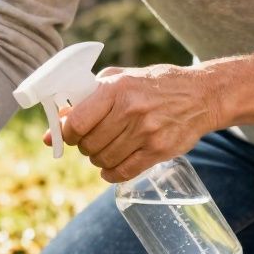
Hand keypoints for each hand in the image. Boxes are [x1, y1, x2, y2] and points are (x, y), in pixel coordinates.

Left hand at [49, 64, 225, 182]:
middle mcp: (131, 110)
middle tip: (93, 141)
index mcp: (116, 89)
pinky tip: (113, 166)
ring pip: (104, 160)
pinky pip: (123, 172)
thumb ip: (83, 101)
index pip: (76, 123)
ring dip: (99, 160)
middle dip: (85, 147)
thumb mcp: (118, 80)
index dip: (67, 134)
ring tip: (107, 149)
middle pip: (89, 145)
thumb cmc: (152, 85)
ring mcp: (146, 132)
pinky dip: (112, 173)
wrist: (201, 94)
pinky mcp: (159, 150)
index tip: (70, 134)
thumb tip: (52, 132)